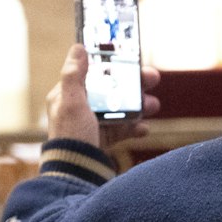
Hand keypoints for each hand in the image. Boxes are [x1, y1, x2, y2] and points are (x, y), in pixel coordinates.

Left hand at [45, 44, 161, 150]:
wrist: (75, 173)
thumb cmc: (71, 136)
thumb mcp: (71, 103)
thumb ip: (73, 75)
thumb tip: (78, 48)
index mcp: (68, 96)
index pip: (93, 73)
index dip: (112, 65)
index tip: (130, 59)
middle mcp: (79, 109)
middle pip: (111, 90)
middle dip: (133, 85)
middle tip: (152, 78)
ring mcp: (92, 125)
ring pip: (120, 109)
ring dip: (138, 106)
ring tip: (153, 105)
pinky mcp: (102, 141)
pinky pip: (122, 131)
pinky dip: (134, 128)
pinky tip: (144, 129)